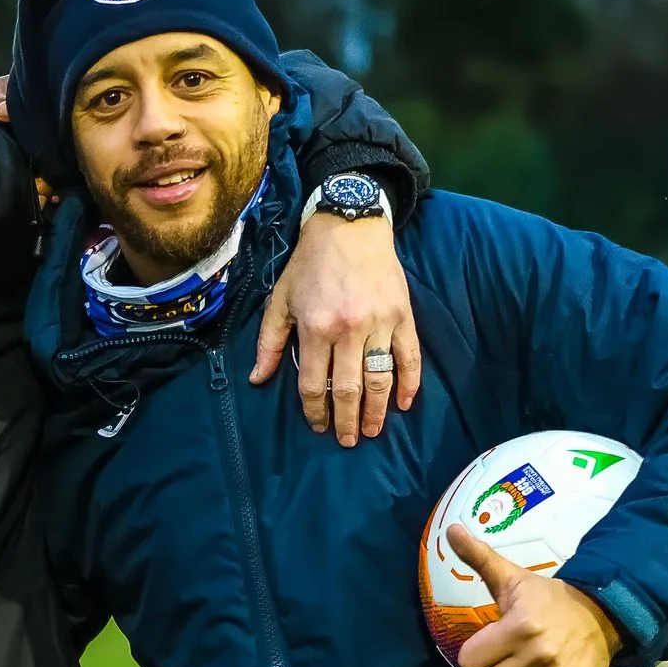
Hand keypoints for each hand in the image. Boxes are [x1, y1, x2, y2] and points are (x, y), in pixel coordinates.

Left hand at [253, 208, 421, 445]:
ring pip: (380, 378)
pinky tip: (403, 404)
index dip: (314, 410)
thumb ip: (269, 341)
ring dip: (376, 411)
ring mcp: (380, 323)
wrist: (349, 226)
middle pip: (347, 388)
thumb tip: (258, 379)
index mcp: (315, 327)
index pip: (313, 383)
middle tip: (346, 440)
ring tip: (371, 431)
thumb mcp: (280, 299)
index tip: (317, 425)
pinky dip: (409, 383)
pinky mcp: (403, 315)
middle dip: (345, 419)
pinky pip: (409, 357)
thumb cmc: (310, 264)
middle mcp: (348, 329)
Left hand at [447, 524, 620, 666]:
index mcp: (519, 627)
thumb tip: (451, 529)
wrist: (603, 614)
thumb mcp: (513, 577)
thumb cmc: (548, 598)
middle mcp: (538, 656)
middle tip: (501, 662)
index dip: (474, 653)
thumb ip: (479, 558)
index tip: (487, 644)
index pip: (469, 660)